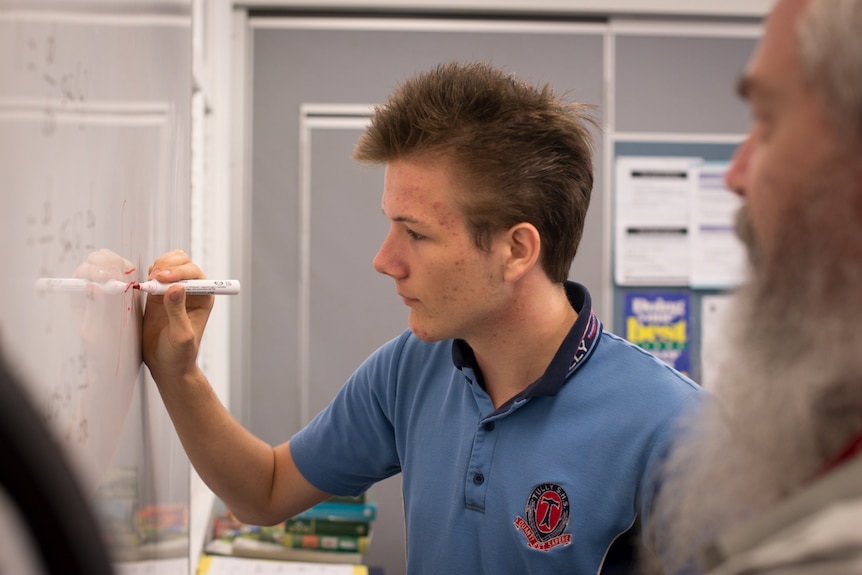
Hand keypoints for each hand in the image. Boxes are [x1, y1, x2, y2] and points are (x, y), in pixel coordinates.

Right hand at [141, 249, 213, 383]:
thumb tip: (176, 287)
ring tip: (149, 283)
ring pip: (168, 265)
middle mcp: (191, 291)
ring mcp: (174, 291)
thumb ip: (178, 312)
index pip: (194, 273)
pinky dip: (148, 275)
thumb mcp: (181, 335)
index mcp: (204, 297)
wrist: (166, 366)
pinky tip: (143, 286)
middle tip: (153, 279)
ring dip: (157, 268)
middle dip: (167, 266)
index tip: (162, 278)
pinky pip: (154, 275)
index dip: (179, 272)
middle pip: (182, 263)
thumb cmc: (180, 355)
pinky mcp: (158, 295)